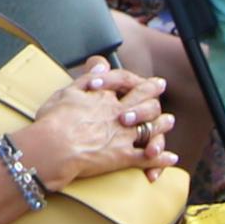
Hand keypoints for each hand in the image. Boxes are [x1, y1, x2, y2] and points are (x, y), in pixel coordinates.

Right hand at [17, 80, 159, 185]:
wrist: (53, 148)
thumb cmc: (53, 121)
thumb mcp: (66, 91)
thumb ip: (86, 77)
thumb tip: (100, 64)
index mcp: (105, 98)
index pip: (125, 82)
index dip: (136, 79)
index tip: (144, 77)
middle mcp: (119, 114)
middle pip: (145, 102)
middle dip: (154, 94)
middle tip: (161, 88)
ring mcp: (124, 136)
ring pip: (152, 128)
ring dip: (162, 124)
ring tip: (169, 121)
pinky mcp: (123, 157)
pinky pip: (149, 158)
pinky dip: (162, 159)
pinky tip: (170, 158)